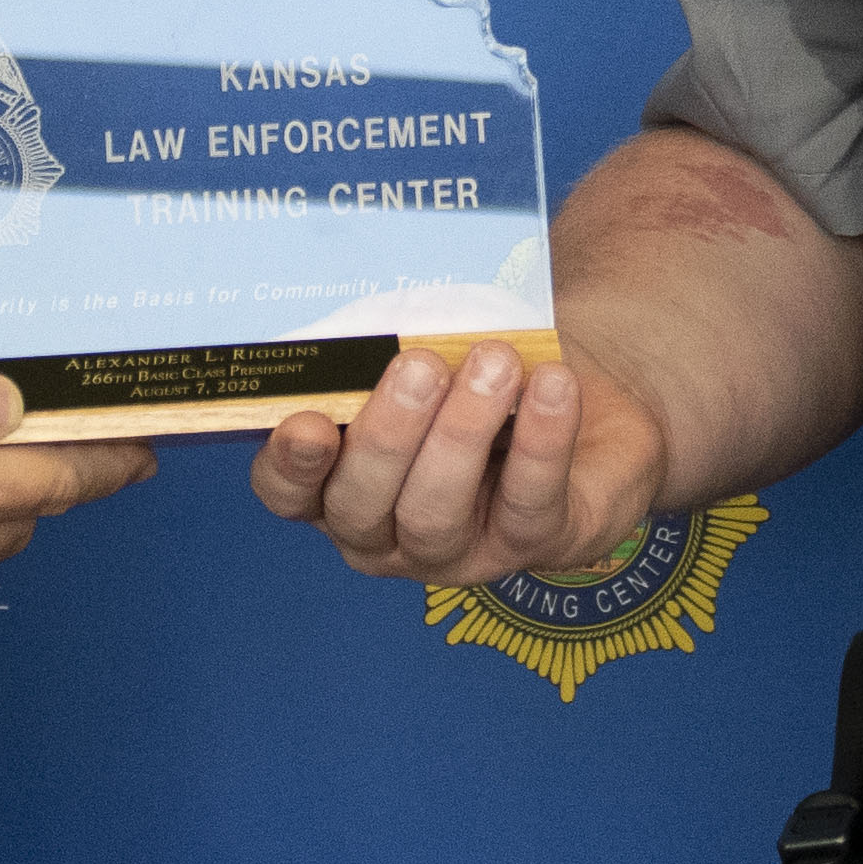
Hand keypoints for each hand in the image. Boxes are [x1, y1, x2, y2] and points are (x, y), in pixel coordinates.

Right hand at [248, 342, 666, 587]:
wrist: (574, 402)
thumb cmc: (473, 376)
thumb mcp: (426, 357)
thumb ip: (388, 348)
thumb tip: (378, 312)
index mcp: (338, 484)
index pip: (288, 491)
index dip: (290, 465)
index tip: (307, 423)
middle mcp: (384, 533)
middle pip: (359, 505)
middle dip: (387, 435)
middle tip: (419, 366)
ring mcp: (455, 551)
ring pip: (436, 513)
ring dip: (462, 434)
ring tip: (493, 362)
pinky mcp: (531, 546)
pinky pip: (529, 502)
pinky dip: (542, 440)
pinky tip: (553, 384)